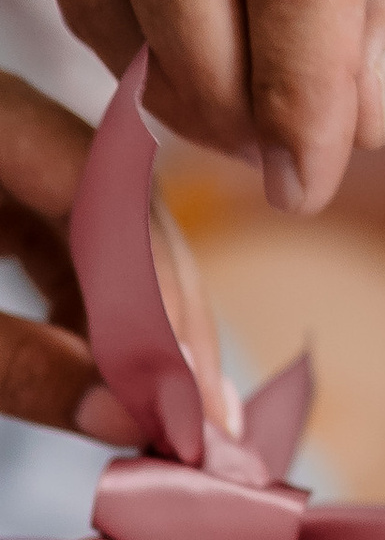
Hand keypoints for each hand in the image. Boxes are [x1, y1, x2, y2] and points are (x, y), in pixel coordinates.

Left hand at [0, 73, 232, 441]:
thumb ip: (15, 363)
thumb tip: (125, 420)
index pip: (102, 193)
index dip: (154, 293)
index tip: (185, 389)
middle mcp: (14, 119)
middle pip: (127, 206)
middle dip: (173, 317)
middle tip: (209, 419)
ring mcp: (15, 149)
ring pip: (114, 230)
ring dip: (152, 324)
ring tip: (186, 415)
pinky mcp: (8, 187)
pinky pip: (77, 244)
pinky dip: (107, 317)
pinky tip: (136, 383)